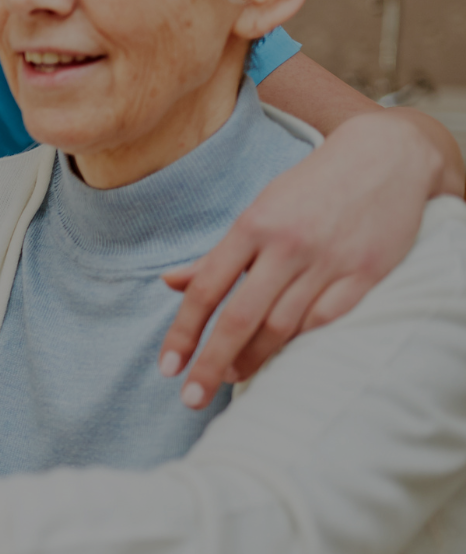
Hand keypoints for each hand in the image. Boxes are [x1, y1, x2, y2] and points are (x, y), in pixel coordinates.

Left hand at [159, 109, 441, 406]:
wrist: (385, 157)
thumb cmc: (310, 188)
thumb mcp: (258, 211)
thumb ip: (216, 255)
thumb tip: (168, 283)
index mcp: (252, 227)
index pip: (206, 289)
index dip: (184, 332)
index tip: (168, 368)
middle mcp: (286, 245)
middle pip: (240, 317)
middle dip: (211, 362)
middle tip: (191, 397)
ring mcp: (327, 261)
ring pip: (281, 326)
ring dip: (253, 360)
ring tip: (232, 377)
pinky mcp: (365, 274)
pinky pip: (326, 321)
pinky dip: (300, 344)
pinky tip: (282, 359)